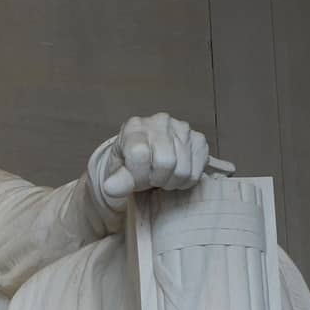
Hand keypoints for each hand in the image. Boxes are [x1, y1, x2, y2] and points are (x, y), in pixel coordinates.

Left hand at [90, 113, 210, 210]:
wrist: (145, 157)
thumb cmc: (130, 164)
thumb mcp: (118, 173)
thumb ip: (117, 180)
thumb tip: (110, 188)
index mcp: (135, 126)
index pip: (141, 154)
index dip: (138, 175)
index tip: (135, 177)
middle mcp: (160, 121)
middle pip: (166, 163)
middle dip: (156, 179)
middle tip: (150, 178)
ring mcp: (182, 128)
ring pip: (183, 170)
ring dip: (171, 182)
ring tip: (162, 176)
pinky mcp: (199, 139)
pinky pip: (197, 171)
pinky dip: (186, 180)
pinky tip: (175, 173)